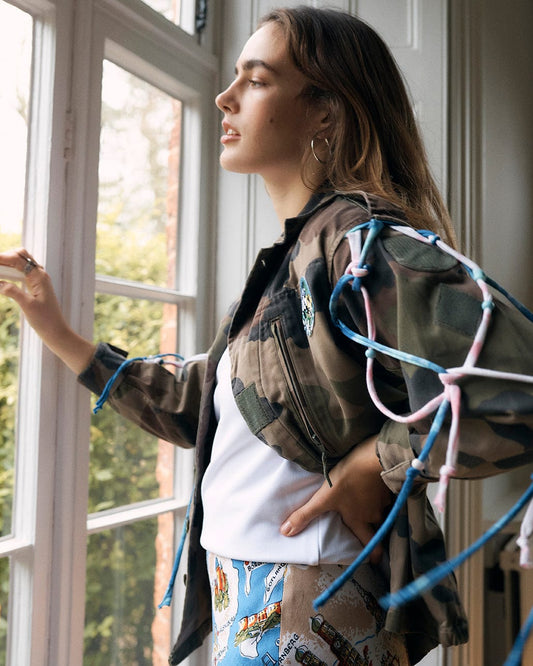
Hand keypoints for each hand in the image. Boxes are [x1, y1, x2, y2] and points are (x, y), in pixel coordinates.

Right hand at [0, 248, 95, 372]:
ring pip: (21, 263)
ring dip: (7, 263)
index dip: (3, 258)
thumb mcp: (27, 305)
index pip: (18, 260)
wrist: (55, 331)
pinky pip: (21, 273)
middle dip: (5, 257)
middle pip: (21, 256)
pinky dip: (10, 272)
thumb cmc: (45, 320)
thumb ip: (13, 292)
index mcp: (39, 277)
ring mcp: (38, 280)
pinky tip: (2, 277)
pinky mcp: (35, 286)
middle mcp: (40, 275)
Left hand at [280, 435, 392, 563]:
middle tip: (369, 528)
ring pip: (382, 510)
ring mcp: (384, 499)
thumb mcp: (323, 497)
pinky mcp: (388, 484)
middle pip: (377, 527)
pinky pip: (386, 495)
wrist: (373, 457)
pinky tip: (374, 485)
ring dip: (376, 509)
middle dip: (374, 529)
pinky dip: (380, 493)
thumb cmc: (348, 480)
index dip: (373, 555)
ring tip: (369, 503)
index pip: (370, 544)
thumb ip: (305, 515)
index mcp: (359, 520)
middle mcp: (374, 514)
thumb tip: (285, 533)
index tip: (373, 560)